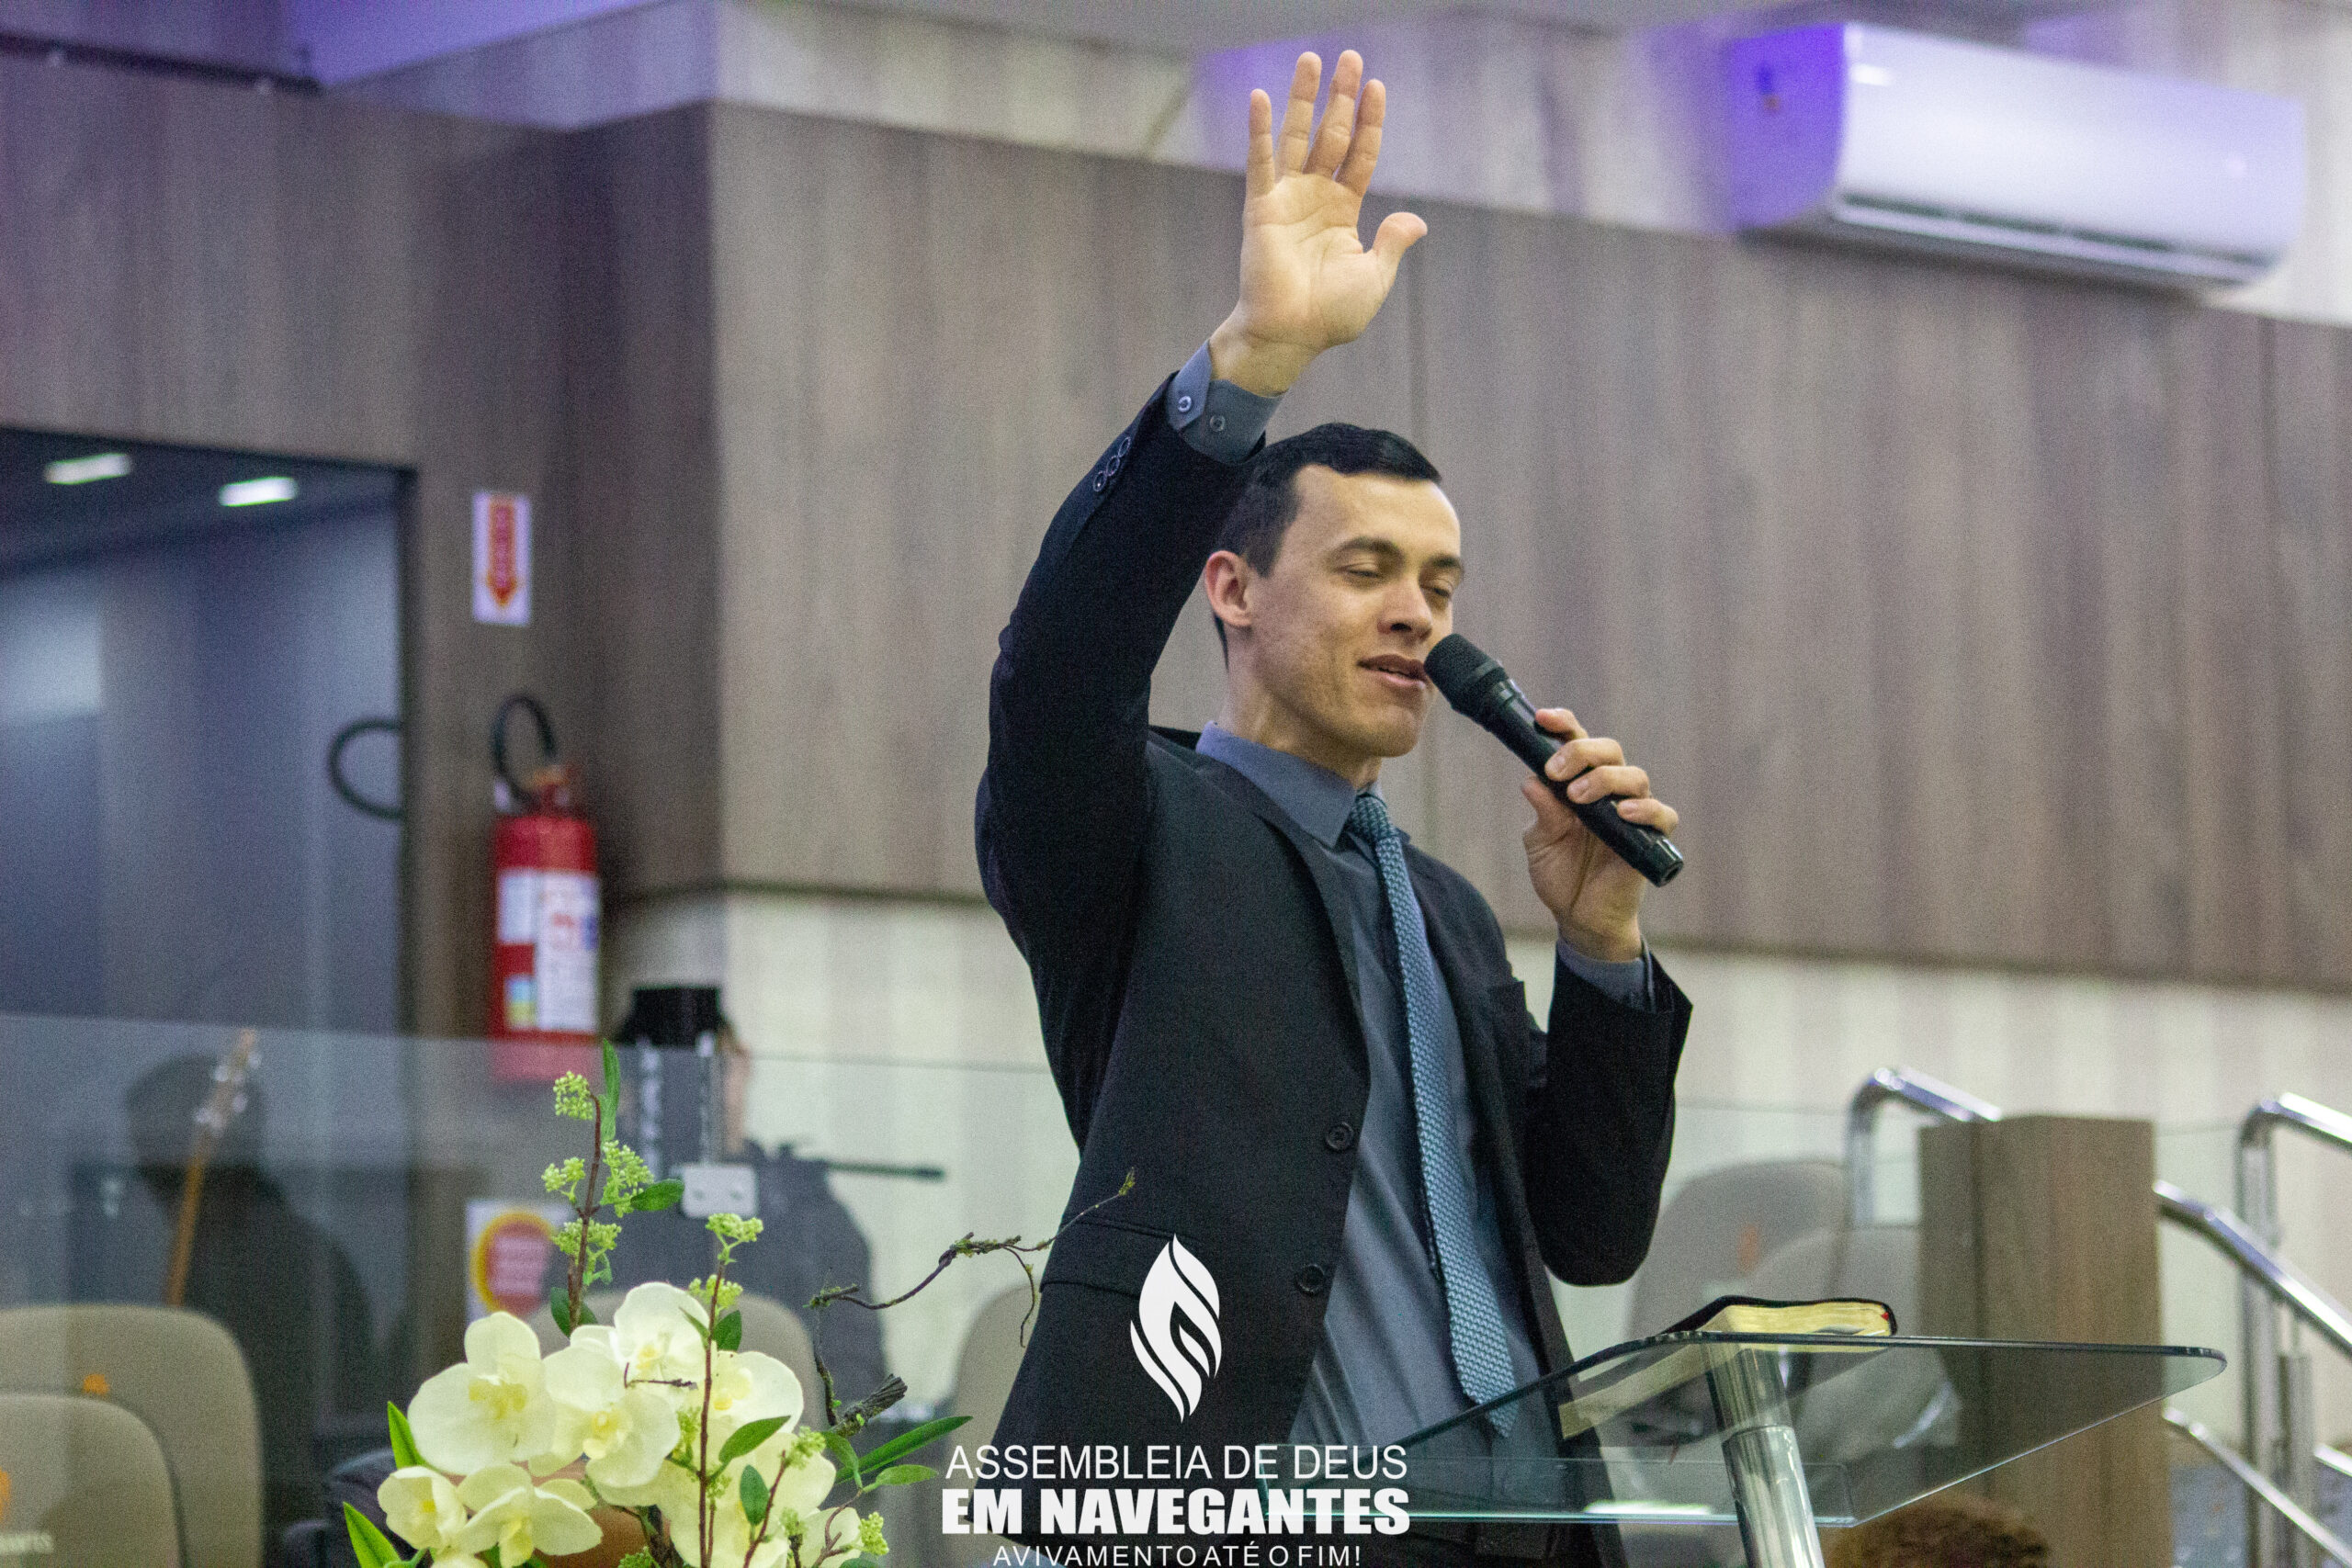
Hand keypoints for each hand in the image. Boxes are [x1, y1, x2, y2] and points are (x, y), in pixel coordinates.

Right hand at [1208, 50, 1427, 396]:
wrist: (1290, 336)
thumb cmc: (1330, 315)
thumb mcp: (1374, 277)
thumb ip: (1392, 243)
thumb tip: (1417, 220)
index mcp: (1343, 211)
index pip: (1361, 154)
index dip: (1370, 121)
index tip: (1377, 86)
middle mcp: (1315, 197)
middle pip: (1332, 134)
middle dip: (1340, 96)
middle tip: (1348, 57)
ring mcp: (1287, 199)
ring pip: (1298, 138)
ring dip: (1304, 99)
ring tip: (1311, 59)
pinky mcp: (1262, 208)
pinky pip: (1261, 163)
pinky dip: (1260, 131)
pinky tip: (1261, 98)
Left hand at [1519, 710, 1678, 962]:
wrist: (1579, 917)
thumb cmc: (1561, 874)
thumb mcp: (1541, 842)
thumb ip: (1542, 812)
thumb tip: (1532, 781)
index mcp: (1578, 783)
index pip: (1576, 742)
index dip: (1563, 725)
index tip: (1542, 719)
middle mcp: (1608, 791)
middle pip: (1609, 750)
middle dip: (1582, 752)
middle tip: (1557, 771)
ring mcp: (1632, 811)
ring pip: (1635, 776)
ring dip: (1605, 779)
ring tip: (1578, 798)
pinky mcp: (1651, 838)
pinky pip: (1663, 814)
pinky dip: (1646, 809)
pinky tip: (1624, 813)